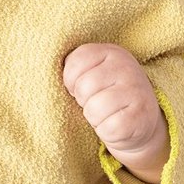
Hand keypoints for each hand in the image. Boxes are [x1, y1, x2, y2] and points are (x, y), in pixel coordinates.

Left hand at [63, 43, 169, 181]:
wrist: (141, 122)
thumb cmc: (106, 94)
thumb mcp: (92, 73)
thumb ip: (73, 67)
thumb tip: (40, 70)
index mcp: (111, 52)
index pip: (74, 64)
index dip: (70, 82)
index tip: (79, 88)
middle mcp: (127, 67)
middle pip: (83, 88)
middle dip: (83, 101)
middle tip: (96, 102)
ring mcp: (137, 91)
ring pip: (94, 110)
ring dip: (94, 118)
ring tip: (105, 114)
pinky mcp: (142, 117)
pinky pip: (108, 129)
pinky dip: (106, 132)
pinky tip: (116, 125)